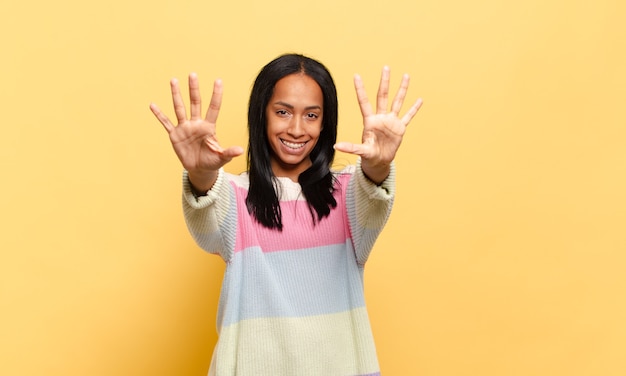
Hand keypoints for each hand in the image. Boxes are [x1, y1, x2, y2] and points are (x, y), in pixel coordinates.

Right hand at [150, 73, 242, 190]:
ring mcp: (185, 128)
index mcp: (209, 127)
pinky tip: (153, 105)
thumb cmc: (212, 162)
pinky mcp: (175, 135)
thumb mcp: (221, 158)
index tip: (218, 80)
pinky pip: (166, 123)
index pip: (213, 107)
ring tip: (174, 80)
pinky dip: (159, 115)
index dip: (216, 95)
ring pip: (180, 108)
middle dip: (194, 89)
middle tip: (193, 74)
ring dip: (176, 95)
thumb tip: (241, 150)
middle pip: (195, 103)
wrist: (200, 169)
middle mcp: (196, 124)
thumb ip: (229, 152)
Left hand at [334, 66, 421, 183]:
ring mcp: (391, 122)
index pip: (364, 102)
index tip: (356, 75)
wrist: (379, 162)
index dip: (360, 89)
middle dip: (384, 82)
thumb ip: (351, 147)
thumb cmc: (368, 155)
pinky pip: (408, 116)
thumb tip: (336, 146)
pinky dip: (414, 108)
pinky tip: (419, 99)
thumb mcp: (361, 151)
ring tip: (406, 76)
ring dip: (402, 89)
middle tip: (386, 67)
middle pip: (382, 96)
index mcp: (370, 121)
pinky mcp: (400, 128)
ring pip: (397, 101)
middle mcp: (380, 118)